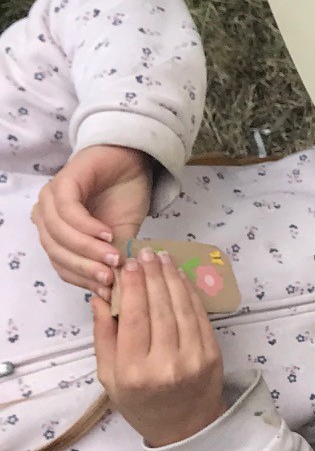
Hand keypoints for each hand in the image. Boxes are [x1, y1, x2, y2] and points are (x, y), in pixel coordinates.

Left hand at [32, 144, 153, 293]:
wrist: (132, 159)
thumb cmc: (124, 196)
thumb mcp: (123, 234)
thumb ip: (113, 257)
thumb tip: (113, 290)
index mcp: (55, 232)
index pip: (60, 264)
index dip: (83, 278)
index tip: (108, 289)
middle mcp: (45, 216)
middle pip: (56, 251)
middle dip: (84, 267)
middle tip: (110, 276)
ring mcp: (50, 199)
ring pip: (58, 234)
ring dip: (86, 249)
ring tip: (113, 257)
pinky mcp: (62, 182)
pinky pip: (68, 212)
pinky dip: (87, 227)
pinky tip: (107, 233)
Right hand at [91, 249, 226, 448]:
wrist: (184, 426)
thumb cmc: (139, 401)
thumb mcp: (108, 376)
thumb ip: (104, 336)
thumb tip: (100, 295)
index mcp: (133, 371)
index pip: (134, 318)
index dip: (132, 287)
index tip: (128, 264)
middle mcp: (165, 364)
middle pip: (159, 308)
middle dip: (152, 276)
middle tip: (145, 252)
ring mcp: (193, 358)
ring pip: (182, 308)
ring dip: (172, 278)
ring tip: (162, 258)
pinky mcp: (213, 354)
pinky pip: (199, 316)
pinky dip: (190, 293)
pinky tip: (180, 277)